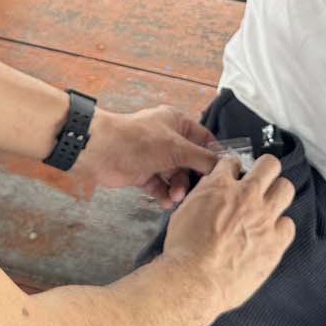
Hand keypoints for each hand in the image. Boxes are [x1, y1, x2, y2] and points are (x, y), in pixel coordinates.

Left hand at [71, 106, 220, 207]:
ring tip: (176, 197)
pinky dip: (164, 194)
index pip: (204, 138)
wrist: (100, 151)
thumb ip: (202, 158)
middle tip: (198, 191)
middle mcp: (167, 138)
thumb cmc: (138, 141)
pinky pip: (160, 186)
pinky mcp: (142, 172)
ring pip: (175, 175)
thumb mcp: (177, 148)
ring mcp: (154, 156)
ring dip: (178, 188)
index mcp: (176, 122)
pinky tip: (166, 202)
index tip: (224, 172)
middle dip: (194, 177)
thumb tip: (223, 166)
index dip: (214, 154)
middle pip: (190, 161)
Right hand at [156, 155, 295, 318]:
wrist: (194, 279)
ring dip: (278, 194)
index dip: (233, 168)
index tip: (234, 175)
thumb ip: (203, 196)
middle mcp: (246, 196)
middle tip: (261, 180)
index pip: (233, 162)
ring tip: (271, 204)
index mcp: (219, 187)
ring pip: (285, 189)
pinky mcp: (275, 242)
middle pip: (270, 165)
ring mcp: (264, 218)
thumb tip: (210, 192)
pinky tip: (272, 234)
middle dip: (265, 169)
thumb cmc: (184, 251)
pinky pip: (289, 225)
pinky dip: (281, 228)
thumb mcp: (184, 212)